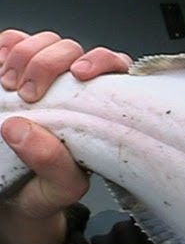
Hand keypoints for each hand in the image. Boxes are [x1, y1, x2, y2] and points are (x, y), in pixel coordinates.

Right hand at [0, 29, 130, 243]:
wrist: (14, 202)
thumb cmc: (47, 193)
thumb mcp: (57, 190)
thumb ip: (51, 165)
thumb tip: (21, 129)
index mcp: (100, 110)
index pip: (115, 67)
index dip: (101, 60)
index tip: (79, 73)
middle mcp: (75, 88)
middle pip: (71, 50)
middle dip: (47, 62)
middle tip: (27, 93)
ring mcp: (42, 78)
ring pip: (41, 42)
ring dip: (22, 54)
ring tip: (8, 84)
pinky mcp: (12, 73)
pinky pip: (9, 43)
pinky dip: (2, 48)